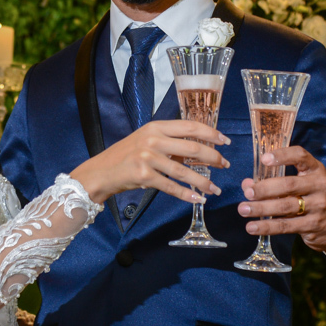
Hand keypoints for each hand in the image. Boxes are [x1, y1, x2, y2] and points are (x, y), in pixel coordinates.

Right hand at [70, 119, 229, 204]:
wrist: (100, 171)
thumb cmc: (125, 156)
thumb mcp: (147, 141)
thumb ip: (169, 142)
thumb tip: (199, 149)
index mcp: (156, 127)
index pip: (190, 127)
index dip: (211, 133)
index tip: (225, 141)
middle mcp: (153, 140)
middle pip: (192, 147)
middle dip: (213, 157)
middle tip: (225, 165)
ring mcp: (148, 158)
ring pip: (184, 170)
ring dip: (203, 181)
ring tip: (215, 189)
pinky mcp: (144, 176)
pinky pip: (171, 186)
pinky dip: (187, 194)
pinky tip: (198, 198)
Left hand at [236, 146, 325, 253]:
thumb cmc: (316, 199)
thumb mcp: (303, 185)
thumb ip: (276, 182)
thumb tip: (247, 185)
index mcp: (316, 170)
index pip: (300, 156)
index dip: (282, 156)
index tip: (264, 159)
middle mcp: (320, 185)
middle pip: (289, 185)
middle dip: (265, 188)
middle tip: (248, 192)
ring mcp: (319, 206)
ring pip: (285, 206)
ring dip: (261, 208)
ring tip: (243, 210)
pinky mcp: (313, 225)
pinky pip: (286, 225)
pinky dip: (267, 227)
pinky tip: (252, 227)